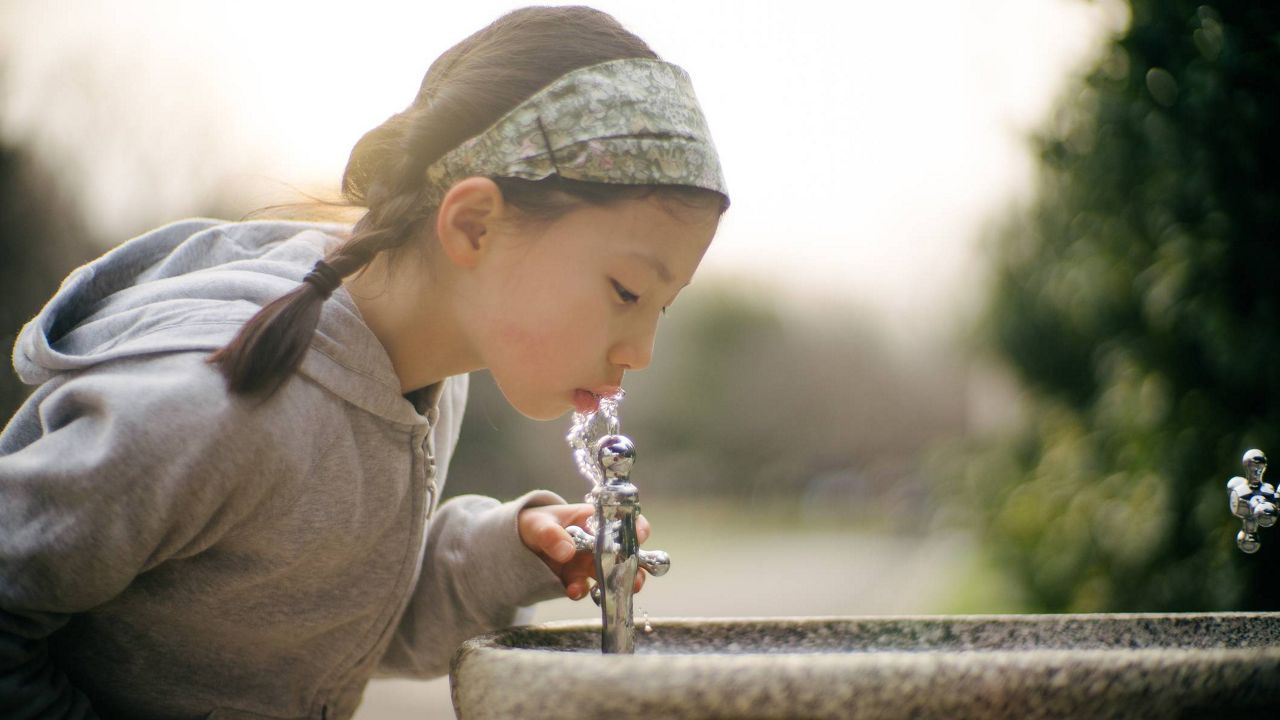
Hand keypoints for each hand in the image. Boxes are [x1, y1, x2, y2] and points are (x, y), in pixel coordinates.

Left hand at [518, 503, 650, 599]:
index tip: (639, 538)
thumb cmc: (535, 524)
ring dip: (617, 584)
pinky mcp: (577, 579)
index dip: (636, 528)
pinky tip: (573, 591)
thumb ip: (551, 535)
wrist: (517, 545)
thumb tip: (568, 551)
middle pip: (626, 552)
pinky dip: (583, 592)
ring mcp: (589, 562)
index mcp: (593, 519)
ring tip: (615, 592)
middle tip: (635, 579)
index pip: (623, 520)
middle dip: (634, 566)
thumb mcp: (538, 525)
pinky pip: (586, 588)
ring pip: (612, 574)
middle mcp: (598, 542)